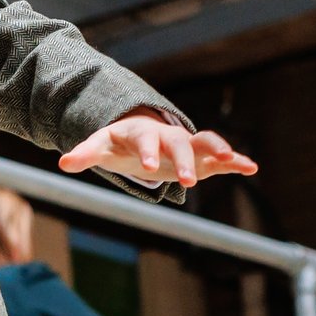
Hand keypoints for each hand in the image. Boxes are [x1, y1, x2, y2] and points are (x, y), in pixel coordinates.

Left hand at [59, 113, 256, 188]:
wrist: (142, 134)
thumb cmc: (121, 143)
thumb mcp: (102, 147)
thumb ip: (85, 154)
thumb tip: (63, 162)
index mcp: (143, 133)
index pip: (144, 139)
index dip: (146, 151)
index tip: (147, 168)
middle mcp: (169, 136)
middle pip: (178, 143)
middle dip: (182, 160)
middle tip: (185, 182)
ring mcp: (187, 144)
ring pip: (205, 142)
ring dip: (218, 151)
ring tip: (230, 161)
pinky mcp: (202, 157)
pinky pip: (221, 157)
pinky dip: (236, 161)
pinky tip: (252, 168)